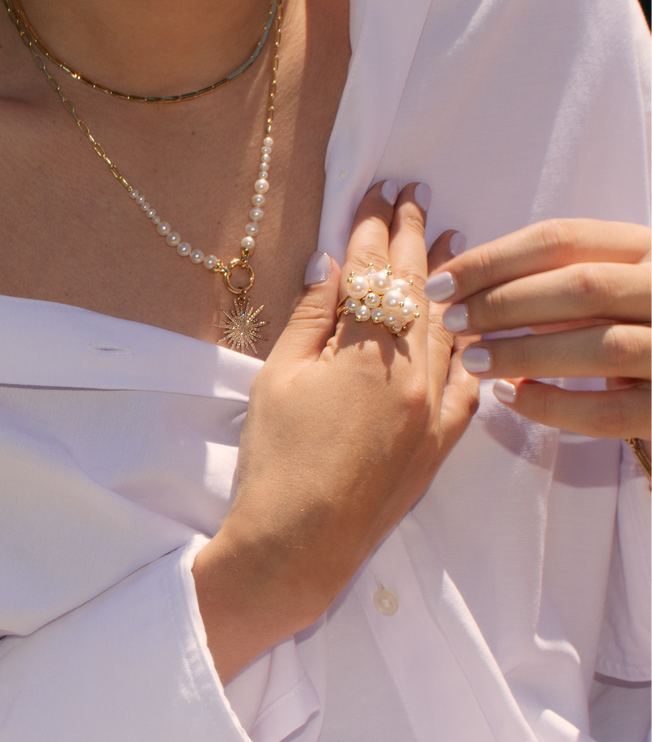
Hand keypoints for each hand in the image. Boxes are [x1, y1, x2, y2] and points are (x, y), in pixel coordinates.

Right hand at [193, 183, 478, 681]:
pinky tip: (465, 324)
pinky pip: (467, 383)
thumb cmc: (275, 460)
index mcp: (365, 354)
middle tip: (414, 198)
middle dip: (412, 239)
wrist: (298, 545)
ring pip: (445, 328)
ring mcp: (434, 409)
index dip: (371, 229)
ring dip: (445, 281)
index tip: (375, 196)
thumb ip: (310, 318)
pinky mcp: (441, 442)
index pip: (372, 274)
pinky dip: (465, 346)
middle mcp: (412, 374)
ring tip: (449, 238)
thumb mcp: (277, 379)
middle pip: (415, 291)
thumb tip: (330, 266)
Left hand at [423, 218, 651, 438]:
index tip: (441, 282)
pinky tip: (507, 395)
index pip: (562, 239)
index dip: (492, 260)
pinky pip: (609, 412)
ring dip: (524, 353)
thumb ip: (554, 283)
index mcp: (649, 248)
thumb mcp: (606, 288)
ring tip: (471, 360)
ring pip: (600, 347)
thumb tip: (468, 288)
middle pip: (581, 287)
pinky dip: (552, 404)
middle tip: (452, 321)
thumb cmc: (632, 323)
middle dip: (504, 304)